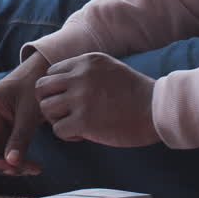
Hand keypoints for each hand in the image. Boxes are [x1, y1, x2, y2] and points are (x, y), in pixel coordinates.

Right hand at [0, 53, 48, 175]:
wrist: (43, 70)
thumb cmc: (32, 84)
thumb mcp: (28, 112)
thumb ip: (19, 138)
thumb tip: (11, 163)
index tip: (12, 169)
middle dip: (5, 166)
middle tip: (28, 170)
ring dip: (14, 165)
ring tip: (34, 168)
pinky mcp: (7, 129)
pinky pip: (8, 150)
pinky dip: (18, 159)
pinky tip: (33, 164)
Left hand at [35, 53, 158, 147]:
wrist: (157, 109)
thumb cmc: (136, 93)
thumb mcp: (109, 68)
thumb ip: (86, 71)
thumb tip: (63, 83)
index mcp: (86, 62)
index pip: (51, 73)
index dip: (57, 89)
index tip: (71, 100)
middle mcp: (79, 76)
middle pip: (41, 88)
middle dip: (49, 102)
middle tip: (64, 113)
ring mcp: (80, 98)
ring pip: (46, 109)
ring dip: (57, 119)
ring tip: (74, 124)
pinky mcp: (83, 121)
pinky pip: (58, 129)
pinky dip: (67, 135)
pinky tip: (82, 135)